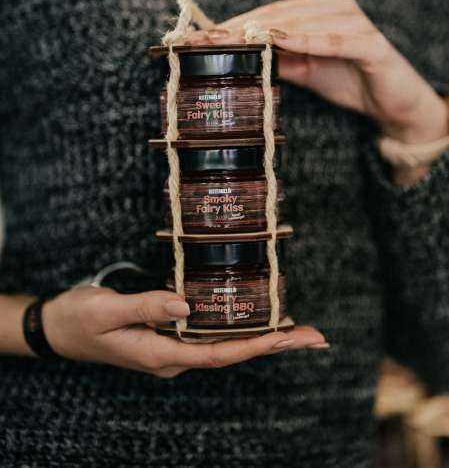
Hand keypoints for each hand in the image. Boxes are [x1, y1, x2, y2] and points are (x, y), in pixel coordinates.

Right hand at [42, 287, 327, 377]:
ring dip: (262, 339)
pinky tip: (255, 323)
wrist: (58, 329)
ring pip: (225, 347)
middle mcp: (172, 357)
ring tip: (299, 330)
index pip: (217, 354)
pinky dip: (238, 331)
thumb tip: (187, 304)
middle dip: (275, 345)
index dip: (254, 345)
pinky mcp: (168, 338)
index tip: (287, 337)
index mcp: (160, 354)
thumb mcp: (108, 309)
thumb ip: (147, 304)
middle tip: (315, 336)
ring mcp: (171, 350)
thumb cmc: (80, 318)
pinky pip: (211, 338)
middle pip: (232, 354)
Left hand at [190, 0, 447, 143]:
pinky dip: (304, 39)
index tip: (198, 37)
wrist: (393, 105)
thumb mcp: (303, 71)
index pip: (266, 14)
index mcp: (315, 10)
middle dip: (238, 27)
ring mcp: (353, 22)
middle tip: (203, 39)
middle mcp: (333, 7)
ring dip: (264, 30)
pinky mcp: (369, 43)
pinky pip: (332, 39)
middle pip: (277, 15)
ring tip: (231, 38)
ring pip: (300, 22)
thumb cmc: (348, 81)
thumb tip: (236, 55)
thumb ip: (275, 58)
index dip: (231, 25)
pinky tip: (277, 40)